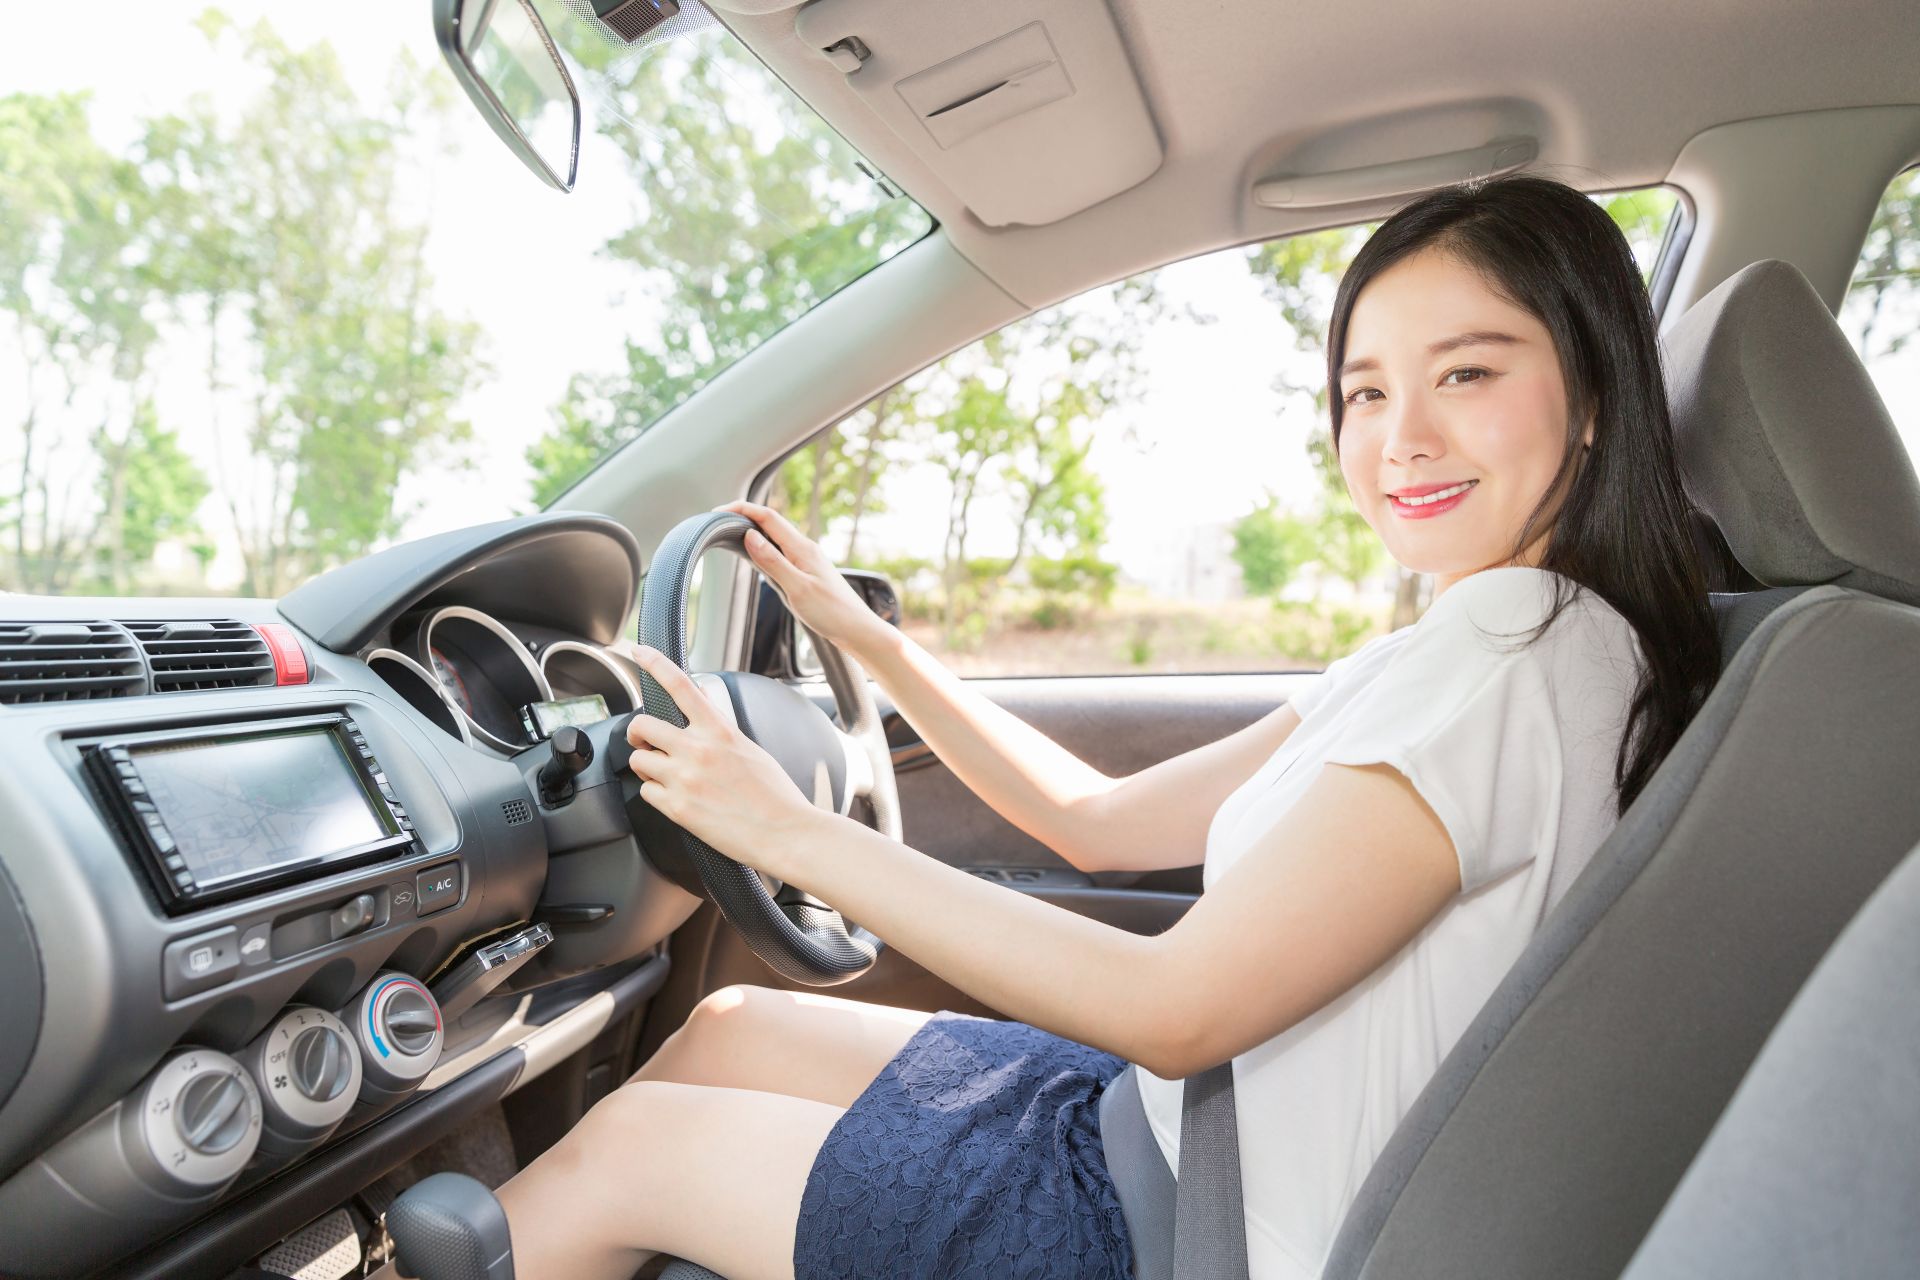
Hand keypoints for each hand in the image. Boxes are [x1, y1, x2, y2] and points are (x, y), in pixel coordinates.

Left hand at [620, 641, 822, 877]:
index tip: (638, 650)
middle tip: (645, 742)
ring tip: (666, 775)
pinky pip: (646, 792)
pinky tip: (676, 798)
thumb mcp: (750, 748)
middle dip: (638, 734)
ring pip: (638, 761)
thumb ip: (720, 727)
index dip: (654, 664)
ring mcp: (685, 779)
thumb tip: (701, 708)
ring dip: (647, 766)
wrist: (785, 832)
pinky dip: (656, 794)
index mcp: (719, 731)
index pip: (680, 686)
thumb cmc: (776, 795)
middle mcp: (698, 750)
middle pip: (642, 726)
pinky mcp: (678, 808)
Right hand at [716, 500, 885, 653]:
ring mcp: (805, 561)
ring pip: (775, 538)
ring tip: (730, 535)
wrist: (857, 630)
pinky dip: (763, 550)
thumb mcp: (797, 588)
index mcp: (802, 548)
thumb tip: (750, 535)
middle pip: (770, 523)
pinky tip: (755, 558)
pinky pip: (780, 554)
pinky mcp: (806, 573)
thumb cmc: (832, 612)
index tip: (718, 513)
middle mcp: (804, 549)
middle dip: (744, 517)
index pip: (768, 517)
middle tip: (719, 523)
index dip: (742, 509)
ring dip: (753, 533)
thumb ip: (772, 562)